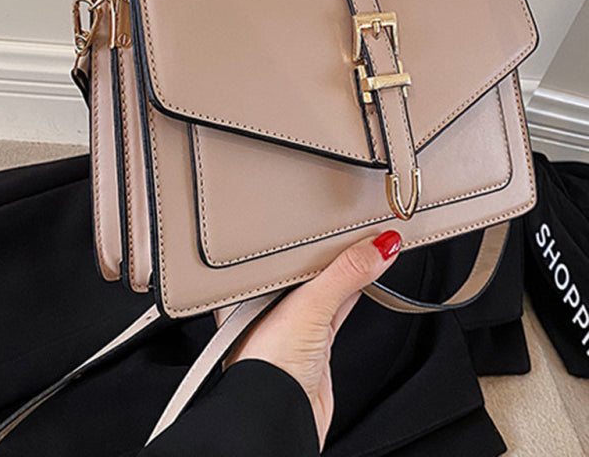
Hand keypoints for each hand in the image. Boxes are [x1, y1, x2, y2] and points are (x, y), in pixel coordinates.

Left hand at [215, 230, 400, 448]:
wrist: (278, 421)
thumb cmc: (266, 367)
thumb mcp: (309, 307)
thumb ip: (346, 273)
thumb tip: (381, 246)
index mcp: (256, 286)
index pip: (291, 247)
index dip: (318, 231)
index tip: (346, 214)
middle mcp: (272, 302)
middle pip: (312, 265)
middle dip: (336, 247)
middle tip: (364, 225)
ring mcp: (295, 323)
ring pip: (327, 284)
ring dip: (350, 268)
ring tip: (372, 244)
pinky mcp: (315, 342)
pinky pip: (338, 305)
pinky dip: (355, 290)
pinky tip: (366, 276)